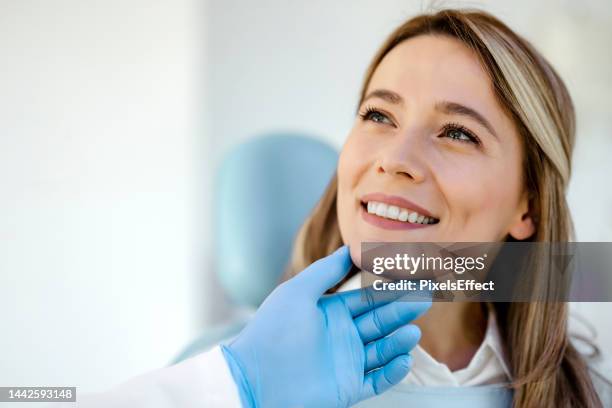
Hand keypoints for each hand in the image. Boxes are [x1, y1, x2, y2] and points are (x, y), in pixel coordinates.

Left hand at [221, 246, 430, 407]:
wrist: (255, 378)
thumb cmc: (272, 331)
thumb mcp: (298, 291)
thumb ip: (326, 270)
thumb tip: (349, 247)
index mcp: (330, 313)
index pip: (367, 299)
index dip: (389, 290)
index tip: (412, 279)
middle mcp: (341, 337)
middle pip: (380, 322)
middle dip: (402, 310)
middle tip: (426, 297)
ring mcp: (345, 363)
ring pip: (382, 350)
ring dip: (399, 341)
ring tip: (413, 331)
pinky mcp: (347, 389)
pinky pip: (377, 381)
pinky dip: (392, 372)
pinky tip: (404, 359)